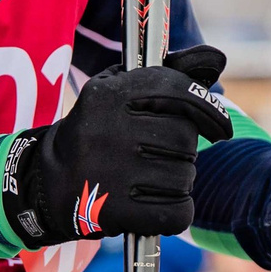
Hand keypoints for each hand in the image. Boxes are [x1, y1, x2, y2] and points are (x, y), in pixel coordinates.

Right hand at [0, 45, 232, 245]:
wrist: (49, 183)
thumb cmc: (98, 130)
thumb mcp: (119, 90)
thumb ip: (169, 73)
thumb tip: (217, 59)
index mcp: (109, 95)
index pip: (176, 91)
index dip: (208, 108)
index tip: (220, 128)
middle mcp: (108, 130)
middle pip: (184, 138)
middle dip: (183, 149)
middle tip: (162, 155)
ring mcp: (112, 172)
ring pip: (184, 176)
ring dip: (179, 180)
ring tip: (153, 178)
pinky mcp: (117, 211)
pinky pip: (177, 212)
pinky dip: (177, 211)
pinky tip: (159, 203)